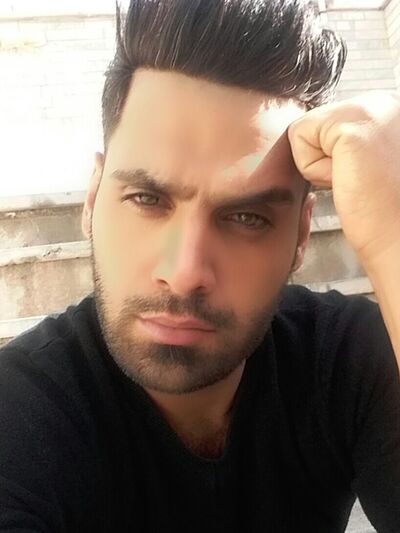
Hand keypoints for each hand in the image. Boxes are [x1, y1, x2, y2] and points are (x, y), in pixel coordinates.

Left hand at [288, 91, 399, 261]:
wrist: (397, 236)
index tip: (361, 177)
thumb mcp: (363, 162)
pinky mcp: (352, 124)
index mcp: (386, 110)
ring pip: (304, 130)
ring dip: (319, 166)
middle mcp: (382, 101)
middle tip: (357, 181)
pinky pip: (298, 137)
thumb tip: (318, 142)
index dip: (331, 159)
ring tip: (353, 179)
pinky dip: (313, 169)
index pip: (326, 124)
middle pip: (312, 124)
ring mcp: (370, 107)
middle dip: (324, 160)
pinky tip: (346, 179)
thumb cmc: (383, 211)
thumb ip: (344, 144)